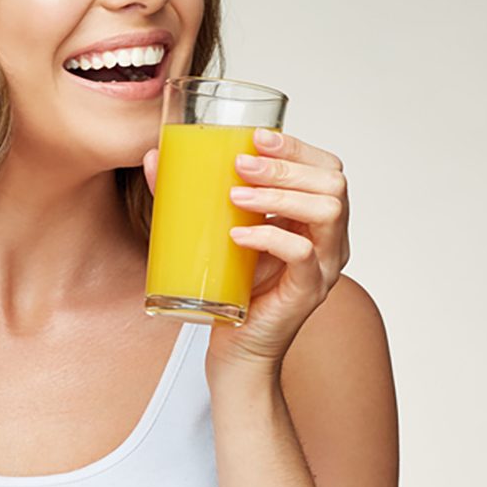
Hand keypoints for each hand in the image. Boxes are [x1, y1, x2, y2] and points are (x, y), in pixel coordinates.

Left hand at [142, 127, 349, 370]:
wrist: (235, 350)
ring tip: (236, 197)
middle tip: (240, 165)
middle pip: (333, 184)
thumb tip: (152, 157)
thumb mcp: (215, 232)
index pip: (326, 168)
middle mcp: (330, 239)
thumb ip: (191, 195)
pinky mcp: (308, 291)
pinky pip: (303, 255)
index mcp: (314, 218)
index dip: (296, 146)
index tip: (256, 137)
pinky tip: (237, 236)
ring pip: (328, 212)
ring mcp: (324, 266)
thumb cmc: (229, 289)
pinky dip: (270, 237)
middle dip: (286, 166)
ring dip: (280, 196)